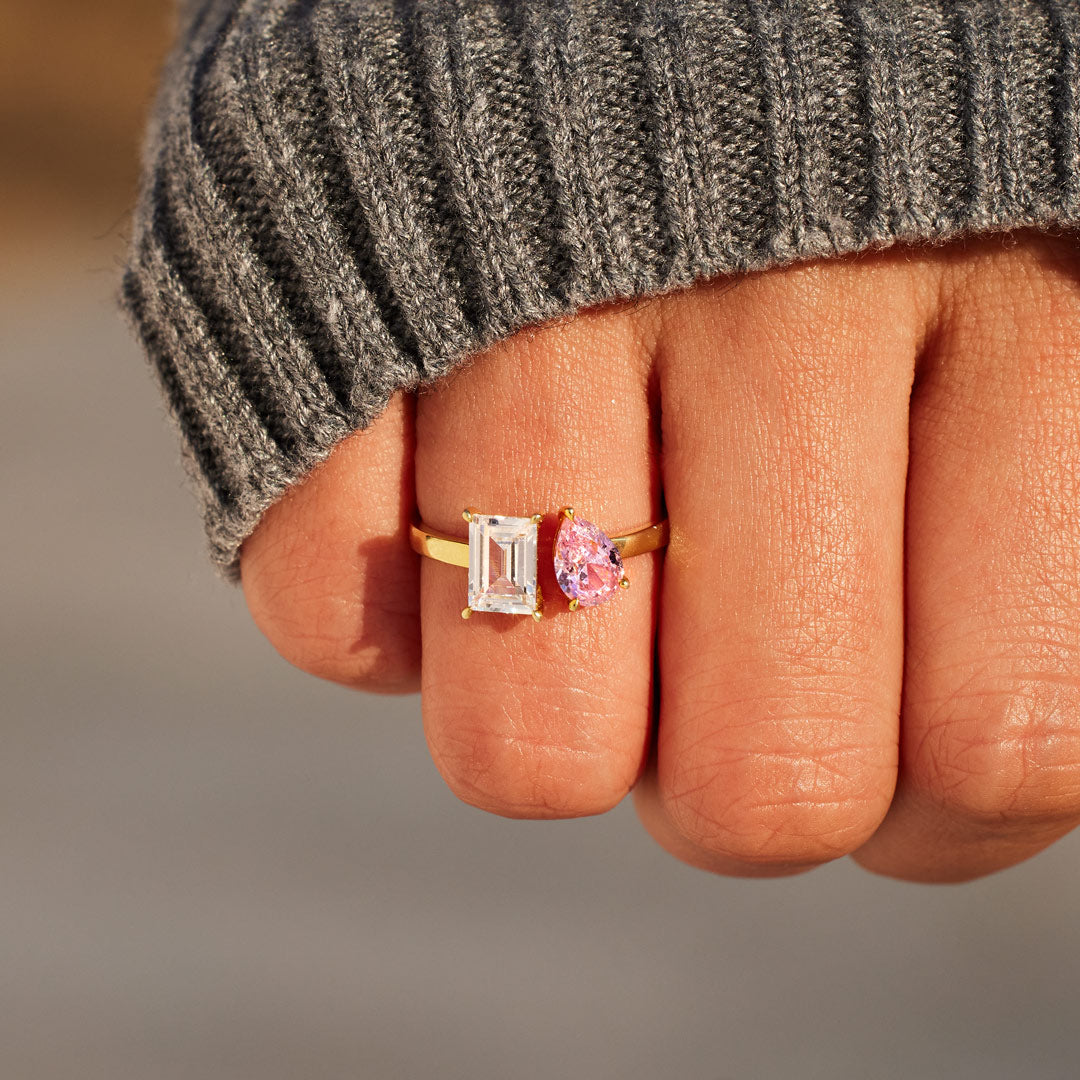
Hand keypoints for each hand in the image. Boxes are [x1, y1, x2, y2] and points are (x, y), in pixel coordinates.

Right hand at [238, 227, 1079, 882]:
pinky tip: (446, 521)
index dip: (942, 815)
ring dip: (555, 720)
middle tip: (724, 673)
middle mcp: (788, 300)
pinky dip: (381, 626)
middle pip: (761, 786)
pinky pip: (327, 620)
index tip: (898, 743)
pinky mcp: (354, 306)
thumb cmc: (877, 158)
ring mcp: (544, 309)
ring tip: (584, 608)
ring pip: (531, 750)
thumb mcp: (1041, 298)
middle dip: (735, 789)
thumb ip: (1043, 513)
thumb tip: (967, 774)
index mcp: (1024, 308)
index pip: (1001, 742)